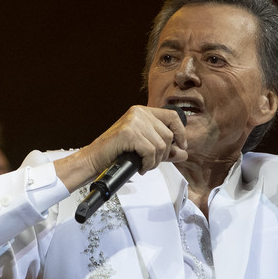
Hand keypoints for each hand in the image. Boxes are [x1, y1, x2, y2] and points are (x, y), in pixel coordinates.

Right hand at [54, 106, 186, 190]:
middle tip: (151, 162)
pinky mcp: (129, 132)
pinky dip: (148, 163)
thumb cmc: (115, 154)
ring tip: (144, 165)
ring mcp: (133, 121)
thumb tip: (184, 153)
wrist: (93, 160)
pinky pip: (150, 151)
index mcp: (142, 112)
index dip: (180, 133)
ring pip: (161, 145)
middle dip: (164, 154)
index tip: (181, 146)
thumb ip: (164, 150)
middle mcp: (138, 113)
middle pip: (168, 135)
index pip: (172, 117)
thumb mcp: (144, 149)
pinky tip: (139, 166)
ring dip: (155, 161)